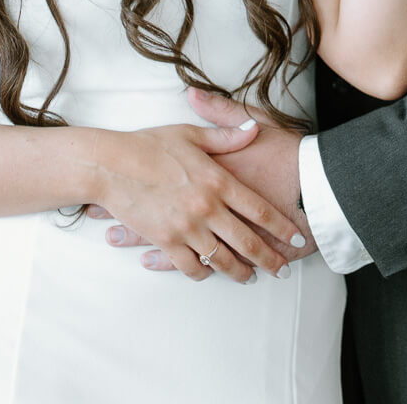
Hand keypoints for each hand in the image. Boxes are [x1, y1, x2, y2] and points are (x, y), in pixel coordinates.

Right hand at [92, 115, 307, 283]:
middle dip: (269, 259)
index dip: (281, 227)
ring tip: (249, 277)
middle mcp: (207, 207)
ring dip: (240, 272)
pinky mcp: (166, 241)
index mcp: (217, 180)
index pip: (259, 209)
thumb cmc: (149, 145)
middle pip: (248, 242)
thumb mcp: (190, 134)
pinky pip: (192, 267)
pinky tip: (210, 273)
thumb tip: (252, 129)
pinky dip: (204, 273)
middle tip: (282, 270)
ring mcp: (187, 228)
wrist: (110, 164)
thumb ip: (226, 135)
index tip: (295, 237)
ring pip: (223, 260)